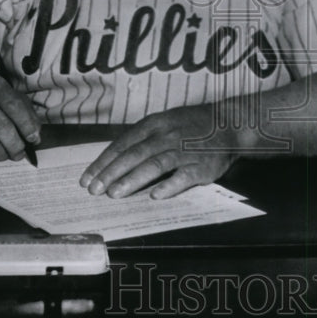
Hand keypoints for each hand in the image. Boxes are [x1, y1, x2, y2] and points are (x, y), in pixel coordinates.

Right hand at [0, 73, 40, 163]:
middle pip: (0, 126)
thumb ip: (28, 117)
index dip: (26, 125)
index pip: (14, 105)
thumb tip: (35, 138)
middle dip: (14, 145)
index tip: (33, 139)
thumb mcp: (13, 101)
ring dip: (1, 154)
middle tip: (20, 154)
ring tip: (7, 155)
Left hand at [79, 104, 241, 198]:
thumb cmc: (192, 125)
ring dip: (132, 180)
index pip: (123, 144)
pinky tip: (155, 196)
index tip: (87, 178)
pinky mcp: (201, 166)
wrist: (229, 124)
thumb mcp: (165, 121)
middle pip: (134, 155)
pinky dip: (169, 186)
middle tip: (94, 189)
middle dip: (111, 173)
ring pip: (154, 165)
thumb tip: (115, 158)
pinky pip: (183, 177)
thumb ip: (143, 138)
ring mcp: (184, 151)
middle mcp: (167, 136)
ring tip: (114, 193)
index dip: (103, 161)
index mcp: (155, 125)